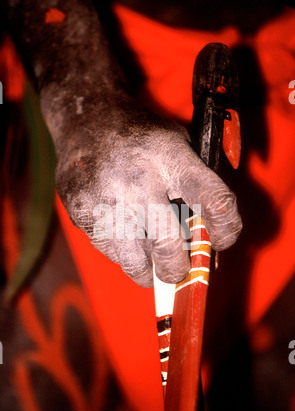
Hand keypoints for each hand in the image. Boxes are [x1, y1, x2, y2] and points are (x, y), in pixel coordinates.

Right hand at [54, 97, 241, 286]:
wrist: (87, 120)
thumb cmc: (142, 140)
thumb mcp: (178, 146)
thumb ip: (197, 187)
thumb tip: (207, 246)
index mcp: (172, 158)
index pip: (214, 202)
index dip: (226, 230)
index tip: (220, 239)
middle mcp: (139, 180)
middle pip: (168, 247)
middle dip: (177, 269)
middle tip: (178, 269)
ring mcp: (106, 199)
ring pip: (135, 262)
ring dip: (148, 268)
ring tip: (148, 253)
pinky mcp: (81, 213)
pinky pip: (110, 253)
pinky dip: (121, 252)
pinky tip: (122, 230)